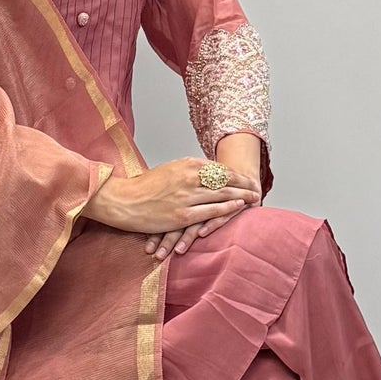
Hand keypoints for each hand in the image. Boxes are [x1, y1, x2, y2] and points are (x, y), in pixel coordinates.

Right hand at [143, 132, 262, 259]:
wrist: (122, 200)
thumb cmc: (144, 186)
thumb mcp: (169, 169)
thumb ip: (188, 169)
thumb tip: (204, 171)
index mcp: (186, 164)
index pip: (219, 168)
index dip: (236, 174)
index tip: (247, 177)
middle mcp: (189, 178)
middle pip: (225, 180)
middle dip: (244, 184)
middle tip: (257, 187)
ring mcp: (186, 197)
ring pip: (222, 195)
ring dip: (241, 196)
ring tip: (254, 198)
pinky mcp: (182, 215)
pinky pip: (211, 211)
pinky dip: (227, 209)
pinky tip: (238, 208)